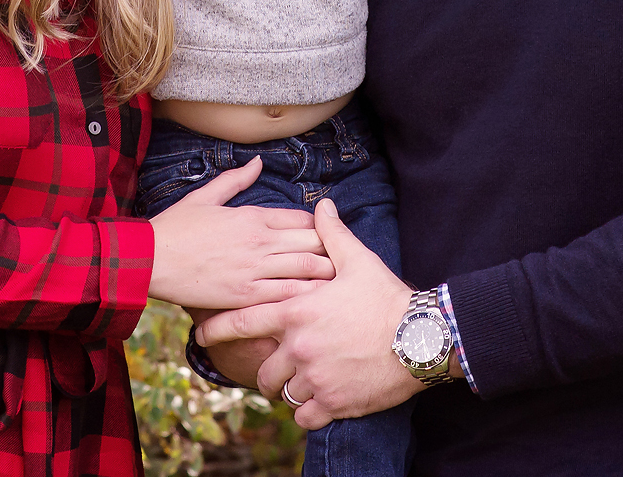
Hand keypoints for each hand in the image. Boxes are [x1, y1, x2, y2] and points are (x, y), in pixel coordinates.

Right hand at [148, 157, 334, 310]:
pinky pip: (286, 295)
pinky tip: (319, 302)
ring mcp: (254, 270)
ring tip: (340, 283)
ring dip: (326, 274)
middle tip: (344, 261)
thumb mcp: (205, 196)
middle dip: (332, 251)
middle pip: (312, 243)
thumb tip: (258, 162)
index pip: (303, 220)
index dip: (321, 228)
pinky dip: (307, 296)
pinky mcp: (245, 296)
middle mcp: (259, 241)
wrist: (150, 259)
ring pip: (306, 269)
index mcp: (253, 216)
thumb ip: (236, 179)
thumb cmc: (175, 227)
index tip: (327, 236)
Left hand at [195, 198, 423, 430]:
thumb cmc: (387, 297)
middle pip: (263, 370)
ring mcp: (314, 378)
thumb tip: (323, 207)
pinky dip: (309, 412)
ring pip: (284, 393)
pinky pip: (305, 416)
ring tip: (306, 382)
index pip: (241, 322)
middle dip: (266, 372)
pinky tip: (319, 402)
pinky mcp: (333, 403)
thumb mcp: (358, 261)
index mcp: (296, 311)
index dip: (216, 331)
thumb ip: (332, 236)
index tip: (201, 338)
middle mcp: (298, 347)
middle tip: (276, 371)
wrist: (421, 338)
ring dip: (291, 389)